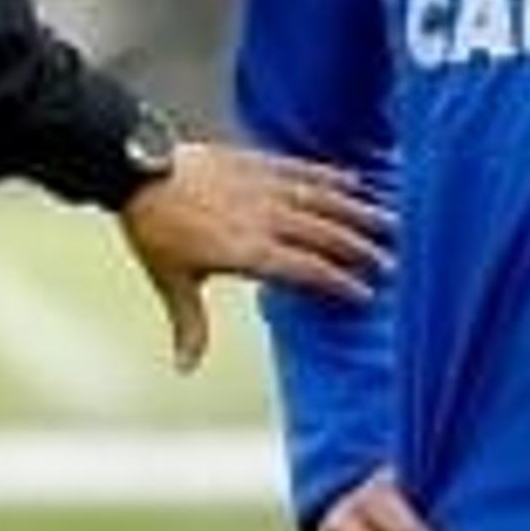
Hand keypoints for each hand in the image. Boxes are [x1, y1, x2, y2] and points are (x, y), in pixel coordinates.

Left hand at [114, 140, 389, 371]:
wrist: (137, 169)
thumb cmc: (154, 229)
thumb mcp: (171, 281)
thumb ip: (190, 325)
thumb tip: (185, 368)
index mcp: (248, 251)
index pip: (306, 270)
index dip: (338, 282)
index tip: (365, 295)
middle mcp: (264, 219)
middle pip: (325, 235)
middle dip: (361, 250)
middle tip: (392, 264)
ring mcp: (263, 187)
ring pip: (322, 201)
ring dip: (357, 212)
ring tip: (389, 222)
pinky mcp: (258, 161)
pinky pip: (302, 169)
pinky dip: (330, 176)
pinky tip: (354, 182)